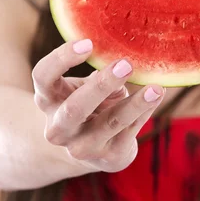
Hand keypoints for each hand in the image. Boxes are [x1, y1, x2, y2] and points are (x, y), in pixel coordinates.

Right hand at [32, 39, 164, 173]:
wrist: (90, 149)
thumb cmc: (88, 104)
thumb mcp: (84, 86)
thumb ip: (99, 72)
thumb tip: (125, 54)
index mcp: (48, 99)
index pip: (42, 76)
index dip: (61, 59)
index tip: (88, 43)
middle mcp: (58, 127)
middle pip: (74, 108)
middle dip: (101, 86)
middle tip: (126, 64)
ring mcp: (81, 147)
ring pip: (109, 123)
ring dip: (134, 104)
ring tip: (155, 89)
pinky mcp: (108, 157)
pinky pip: (130, 131)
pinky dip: (144, 112)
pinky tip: (156, 96)